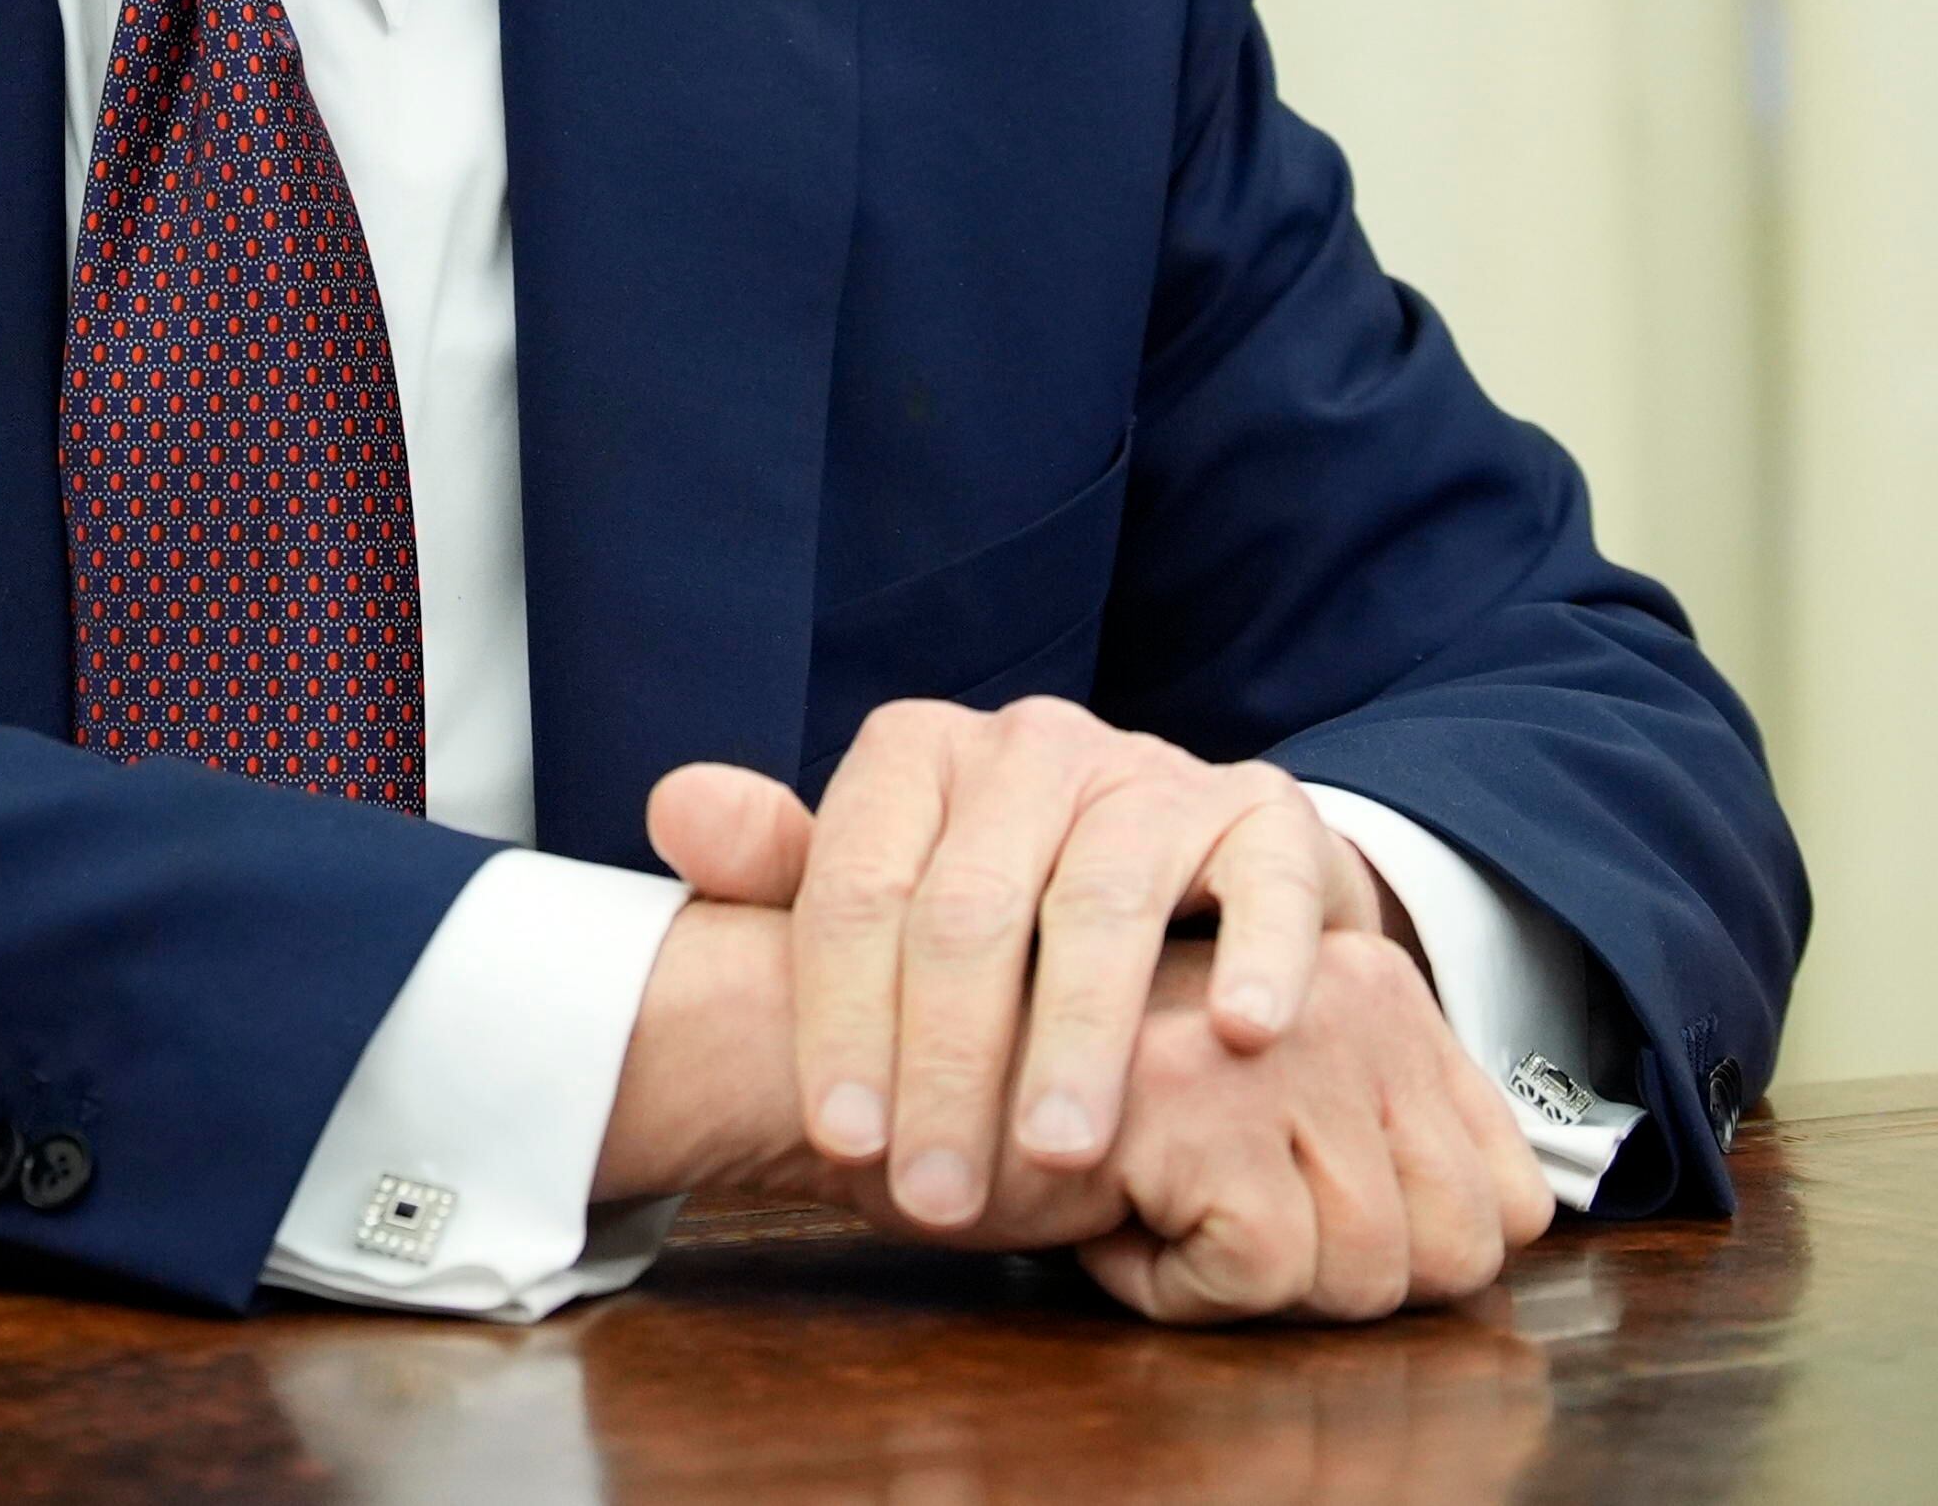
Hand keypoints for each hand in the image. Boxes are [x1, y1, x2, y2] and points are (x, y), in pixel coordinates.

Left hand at [652, 699, 1409, 1224]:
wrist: (1175, 863)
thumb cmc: (1001, 902)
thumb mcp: (881, 883)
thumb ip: (779, 867)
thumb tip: (675, 810)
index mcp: (915, 755)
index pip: (857, 889)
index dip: (840, 1019)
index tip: (842, 1141)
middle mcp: (1028, 745)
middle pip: (969, 910)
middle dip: (946, 1065)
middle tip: (937, 1192)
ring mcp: (1150, 772)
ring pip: (1099, 904)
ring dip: (1078, 1038)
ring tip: (1058, 1153)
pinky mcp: (1262, 812)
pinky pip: (1261, 877)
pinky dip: (1254, 957)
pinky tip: (1236, 1036)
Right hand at [1068, 931, 1553, 1321]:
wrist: (891, 1074)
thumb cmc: (1078, 1108)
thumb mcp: (1274, 1120)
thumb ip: (1384, 1142)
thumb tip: (1513, 1226)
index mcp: (1378, 986)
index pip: (1510, 1205)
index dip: (1401, 1260)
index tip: (1286, 1220)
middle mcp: (1354, 991)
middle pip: (1458, 1251)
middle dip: (1329, 1285)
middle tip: (1212, 1222)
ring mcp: (1285, 1038)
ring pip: (1368, 1271)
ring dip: (1245, 1283)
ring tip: (1155, 1203)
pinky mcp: (1204, 1095)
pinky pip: (1261, 1277)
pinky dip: (1175, 1287)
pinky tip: (1110, 1211)